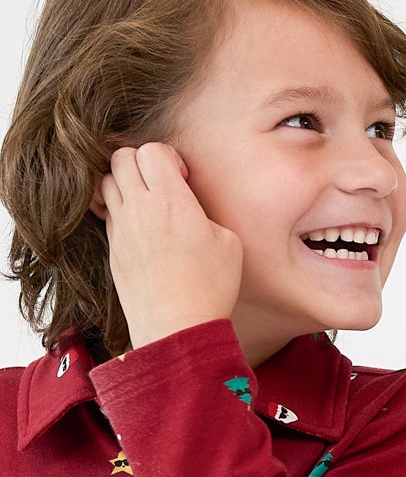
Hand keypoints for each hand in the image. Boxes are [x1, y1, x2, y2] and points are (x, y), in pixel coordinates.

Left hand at [97, 143, 242, 350]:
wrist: (177, 326)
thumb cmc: (210, 286)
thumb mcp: (228, 242)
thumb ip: (205, 212)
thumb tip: (190, 207)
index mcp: (171, 201)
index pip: (151, 150)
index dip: (169, 157)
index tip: (182, 178)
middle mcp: (139, 209)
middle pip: (121, 158)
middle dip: (142, 162)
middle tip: (162, 183)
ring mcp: (121, 228)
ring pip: (106, 181)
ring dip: (125, 183)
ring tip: (147, 201)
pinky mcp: (113, 248)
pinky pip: (107, 211)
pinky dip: (120, 208)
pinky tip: (140, 226)